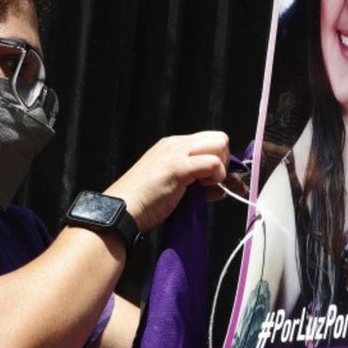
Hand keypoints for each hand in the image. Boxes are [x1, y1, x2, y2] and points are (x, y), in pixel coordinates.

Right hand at [104, 131, 228, 231]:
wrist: (122, 209)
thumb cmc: (143, 202)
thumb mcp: (173, 186)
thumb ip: (196, 182)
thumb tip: (222, 188)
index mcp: (171, 146)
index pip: (209, 141)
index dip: (218, 160)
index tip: (214, 181)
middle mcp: (175, 144)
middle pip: (218, 138)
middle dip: (224, 161)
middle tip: (211, 182)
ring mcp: (176, 152)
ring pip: (219, 144)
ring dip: (220, 167)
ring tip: (204, 186)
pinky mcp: (178, 166)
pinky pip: (213, 162)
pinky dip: (217, 176)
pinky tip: (204, 188)